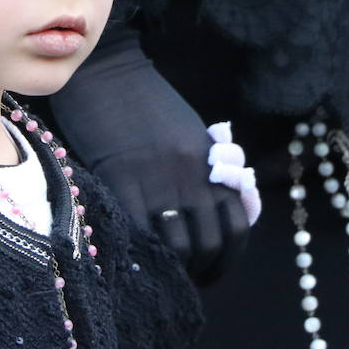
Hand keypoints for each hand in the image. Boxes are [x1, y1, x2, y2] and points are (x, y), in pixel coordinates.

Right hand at [49, 35, 250, 283]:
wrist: (110, 69)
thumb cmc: (147, 101)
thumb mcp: (190, 136)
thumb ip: (201, 174)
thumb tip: (205, 216)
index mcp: (214, 165)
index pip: (238, 227)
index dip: (228, 258)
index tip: (211, 270)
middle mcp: (193, 177)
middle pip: (207, 244)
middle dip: (199, 271)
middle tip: (182, 279)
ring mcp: (158, 180)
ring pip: (177, 246)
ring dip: (171, 269)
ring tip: (158, 274)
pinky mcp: (121, 179)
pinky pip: (136, 230)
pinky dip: (137, 251)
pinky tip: (130, 258)